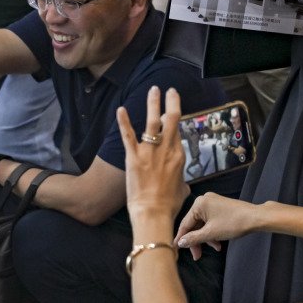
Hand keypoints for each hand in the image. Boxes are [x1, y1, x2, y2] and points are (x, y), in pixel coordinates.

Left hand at [117, 86, 190, 218]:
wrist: (153, 213)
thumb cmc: (168, 205)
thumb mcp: (182, 190)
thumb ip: (182, 180)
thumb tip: (183, 183)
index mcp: (179, 157)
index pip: (178, 132)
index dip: (175, 120)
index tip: (172, 111)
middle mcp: (166, 150)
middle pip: (172, 119)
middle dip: (171, 102)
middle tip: (170, 91)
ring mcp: (149, 152)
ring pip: (152, 121)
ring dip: (153, 103)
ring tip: (153, 89)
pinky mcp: (133, 157)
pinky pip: (128, 135)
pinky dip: (123, 121)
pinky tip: (120, 109)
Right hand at [173, 192, 260, 260]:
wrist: (256, 218)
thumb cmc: (234, 222)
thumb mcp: (211, 233)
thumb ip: (193, 238)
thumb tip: (180, 243)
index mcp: (199, 203)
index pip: (185, 224)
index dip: (181, 238)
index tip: (176, 248)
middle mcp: (204, 200)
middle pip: (194, 225)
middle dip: (197, 240)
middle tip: (197, 255)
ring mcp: (212, 203)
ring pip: (203, 224)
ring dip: (206, 238)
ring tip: (215, 247)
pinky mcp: (219, 207)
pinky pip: (210, 222)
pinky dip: (212, 232)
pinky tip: (218, 242)